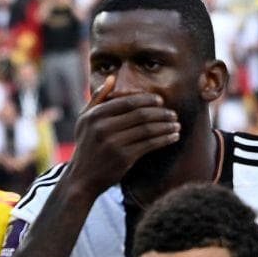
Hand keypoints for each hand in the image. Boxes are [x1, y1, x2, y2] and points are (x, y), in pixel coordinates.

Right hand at [65, 75, 180, 190]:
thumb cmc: (86, 147)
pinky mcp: (124, 158)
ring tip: (176, 125)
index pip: (127, 101)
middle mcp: (104, 127)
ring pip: (147, 129)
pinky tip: (173, 137)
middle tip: (173, 114)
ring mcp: (114, 143)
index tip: (160, 101)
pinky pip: (149, 144)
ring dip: (166, 126)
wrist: (81, 179)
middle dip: (161, 113)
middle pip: (140, 114)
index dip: (147, 99)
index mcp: (96, 115)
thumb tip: (112, 78)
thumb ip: (98, 98)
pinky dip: (164, 139)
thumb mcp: (84, 120)